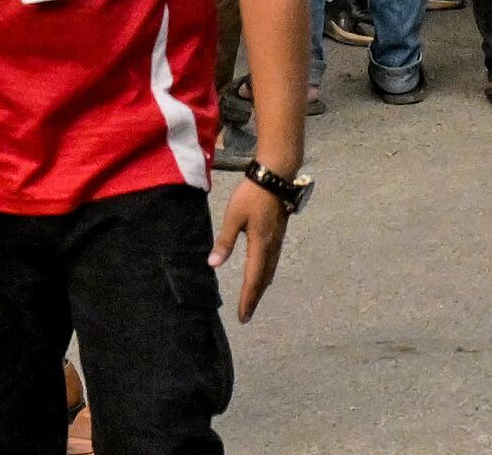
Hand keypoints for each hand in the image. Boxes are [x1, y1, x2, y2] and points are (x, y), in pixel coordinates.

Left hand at [211, 169, 296, 317]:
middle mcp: (271, 248)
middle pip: (263, 280)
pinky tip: (261, 276)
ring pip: (269, 272)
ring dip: (260, 288)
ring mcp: (277, 242)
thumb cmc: (252, 195)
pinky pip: (272, 263)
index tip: (242, 316)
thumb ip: (225, 240)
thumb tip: (213, 264)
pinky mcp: (278, 236)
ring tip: (252, 300)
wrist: (276, 176)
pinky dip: (265, 275)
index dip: (247, 299)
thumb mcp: (233, 216)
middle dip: (254, 298)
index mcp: (260, 245)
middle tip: (246, 314)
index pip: (252, 279)